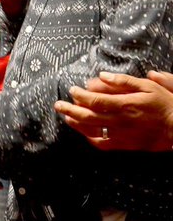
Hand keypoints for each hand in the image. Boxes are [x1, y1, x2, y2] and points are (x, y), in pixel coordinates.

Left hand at [55, 70, 172, 151]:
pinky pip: (104, 144)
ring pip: (92, 131)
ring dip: (76, 124)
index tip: (72, 89)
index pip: (95, 101)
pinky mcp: (126, 145)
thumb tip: (102, 75)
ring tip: (66, 117)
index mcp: (126, 105)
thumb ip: (124, 81)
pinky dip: (91, 139)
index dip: (80, 95)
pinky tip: (85, 133)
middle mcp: (121, 121)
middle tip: (58, 105)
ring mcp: (122, 135)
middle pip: (88, 117)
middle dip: (70, 110)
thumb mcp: (148, 86)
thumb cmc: (165, 105)